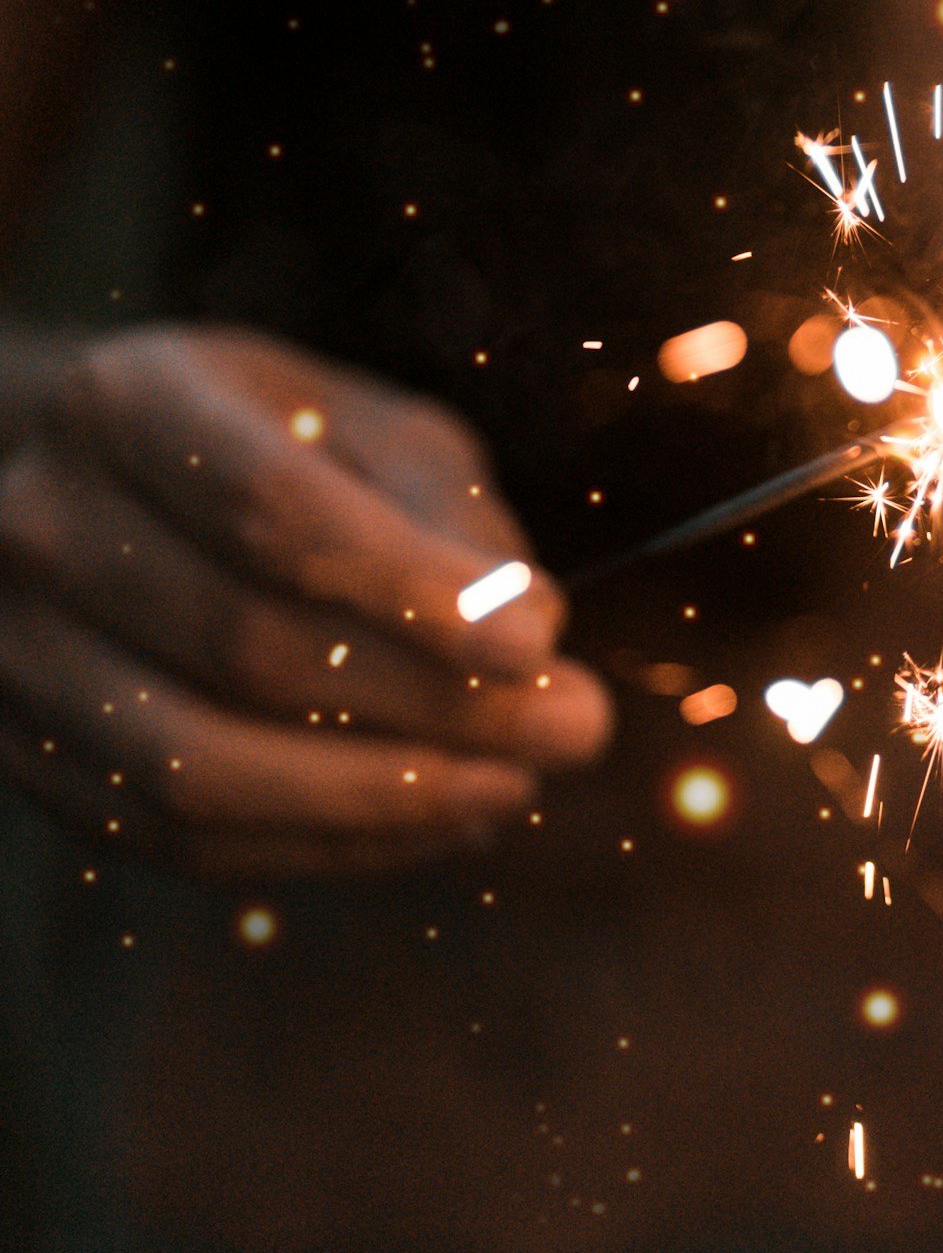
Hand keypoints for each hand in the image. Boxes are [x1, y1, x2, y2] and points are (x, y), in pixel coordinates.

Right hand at [0, 325, 612, 876]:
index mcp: (130, 404)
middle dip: (434, 706)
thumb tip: (534, 632)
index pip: (274, 512)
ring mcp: (15, 651)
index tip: (537, 648)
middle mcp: (45, 524)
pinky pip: (177, 839)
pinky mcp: (28, 758)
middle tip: (576, 731)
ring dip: (381, 800)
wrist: (86, 487)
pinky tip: (435, 825)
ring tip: (514, 789)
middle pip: (250, 647)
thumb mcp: (362, 424)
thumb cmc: (265, 444)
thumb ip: (448, 512)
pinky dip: (322, 848)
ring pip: (201, 767)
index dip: (412, 591)